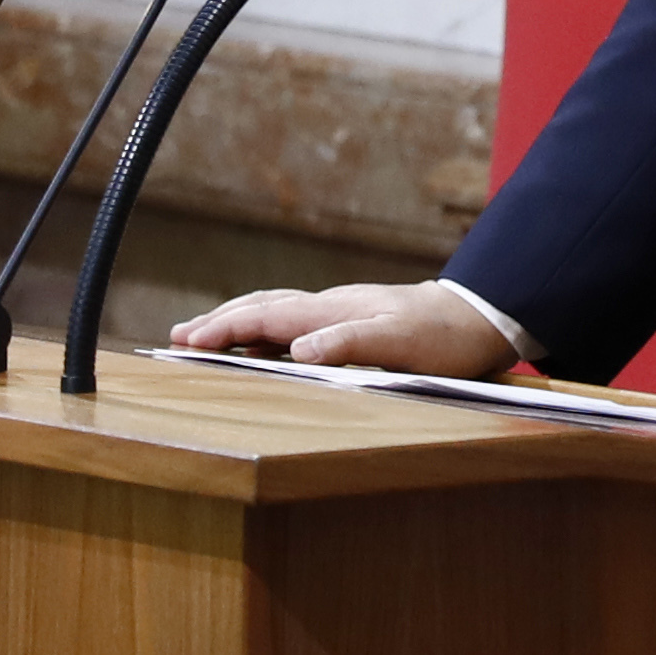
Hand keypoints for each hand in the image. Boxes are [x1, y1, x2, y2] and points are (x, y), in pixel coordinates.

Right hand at [166, 281, 518, 377]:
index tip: (186, 343)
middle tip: (177, 338)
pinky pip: (294, 318)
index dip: (224, 329)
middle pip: (261, 308)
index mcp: (334, 311)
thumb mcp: (400, 344)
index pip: (266, 316)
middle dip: (217, 322)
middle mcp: (330, 306)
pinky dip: (264, 326)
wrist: (479, 317)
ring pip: (275, 309)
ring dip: (237, 320)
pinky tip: (262, 339)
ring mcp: (339, 310)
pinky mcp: (351, 318)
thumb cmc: (443, 338)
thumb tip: (295, 349)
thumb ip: (348, 343)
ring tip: (205, 333)